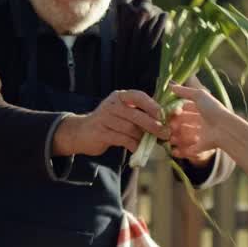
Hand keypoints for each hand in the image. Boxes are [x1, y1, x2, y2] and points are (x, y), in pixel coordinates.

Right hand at [53, 89, 167, 157]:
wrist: (82, 132)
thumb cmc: (109, 122)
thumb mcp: (122, 112)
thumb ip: (140, 112)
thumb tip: (165, 117)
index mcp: (120, 96)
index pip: (138, 96)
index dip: (152, 105)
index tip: (164, 115)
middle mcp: (111, 105)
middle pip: (136, 115)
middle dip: (153, 125)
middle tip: (165, 134)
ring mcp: (104, 118)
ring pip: (130, 129)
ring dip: (143, 138)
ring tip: (152, 143)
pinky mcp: (101, 133)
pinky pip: (122, 140)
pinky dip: (133, 146)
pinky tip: (138, 150)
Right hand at [168, 82, 231, 163]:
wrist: (224, 129)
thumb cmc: (213, 110)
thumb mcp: (199, 96)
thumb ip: (185, 91)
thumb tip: (171, 86)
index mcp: (202, 110)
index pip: (186, 110)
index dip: (176, 112)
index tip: (168, 113)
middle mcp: (202, 122)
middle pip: (185, 123)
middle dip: (175, 125)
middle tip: (167, 126)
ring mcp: (202, 135)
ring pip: (186, 136)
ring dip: (176, 137)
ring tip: (169, 138)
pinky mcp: (202, 147)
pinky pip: (189, 150)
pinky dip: (181, 151)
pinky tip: (173, 151)